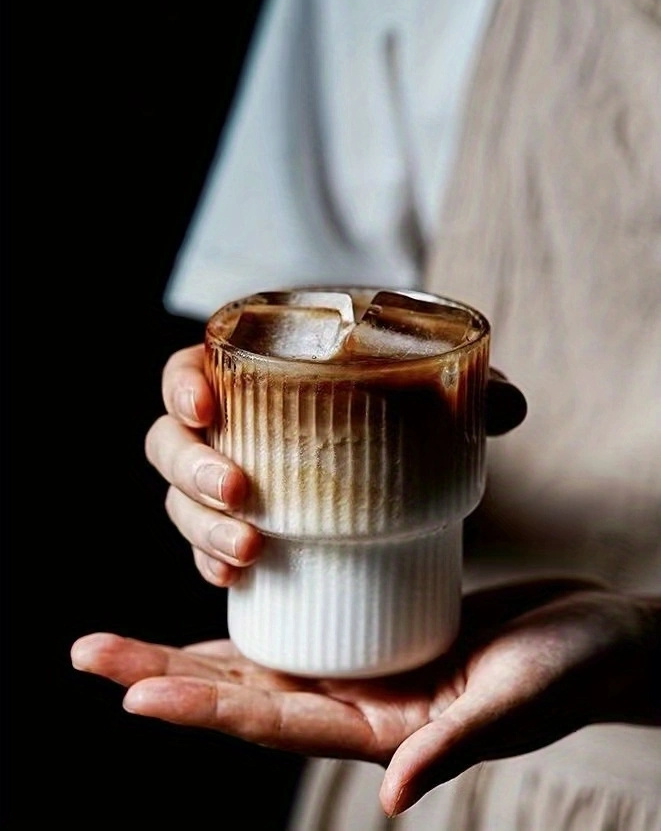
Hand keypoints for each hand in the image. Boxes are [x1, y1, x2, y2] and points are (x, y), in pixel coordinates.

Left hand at [71, 577, 659, 815]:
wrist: (600, 636)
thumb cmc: (572, 670)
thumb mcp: (518, 704)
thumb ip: (456, 746)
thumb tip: (391, 798)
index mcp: (385, 730)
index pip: (274, 722)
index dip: (202, 709)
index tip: (131, 692)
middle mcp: (363, 703)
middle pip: (246, 693)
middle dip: (166, 676)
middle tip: (89, 653)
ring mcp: (371, 667)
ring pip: (264, 662)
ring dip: (193, 652)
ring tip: (125, 639)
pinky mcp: (385, 630)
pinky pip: (306, 627)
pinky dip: (258, 616)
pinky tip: (222, 600)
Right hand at [145, 344, 526, 586]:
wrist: (406, 481)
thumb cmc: (406, 424)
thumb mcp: (438, 404)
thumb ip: (473, 396)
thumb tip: (506, 404)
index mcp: (257, 379)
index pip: (190, 370)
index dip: (182, 385)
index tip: (207, 404)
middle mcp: (231, 431)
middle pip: (169, 441)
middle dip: (190, 468)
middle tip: (238, 491)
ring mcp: (228, 484)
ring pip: (180, 501)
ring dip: (198, 526)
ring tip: (248, 552)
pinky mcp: (240, 531)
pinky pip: (203, 546)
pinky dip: (209, 561)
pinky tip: (232, 580)